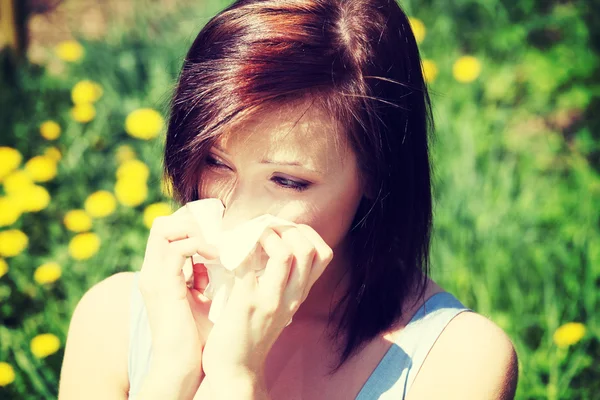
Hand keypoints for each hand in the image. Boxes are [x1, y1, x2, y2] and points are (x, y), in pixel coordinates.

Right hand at [137, 205, 217, 394]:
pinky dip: (200, 247)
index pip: (165, 232)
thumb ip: (199, 279)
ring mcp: (154, 277)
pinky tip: (218, 258)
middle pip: (161, 225)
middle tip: (216, 236)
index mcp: (158, 275)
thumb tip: (211, 263)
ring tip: (218, 247)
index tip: (216, 233)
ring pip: (165, 229)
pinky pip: (178, 249)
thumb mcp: (198, 300)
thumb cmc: (194, 337)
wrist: (181, 365)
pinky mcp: (164, 285)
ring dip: (196, 232)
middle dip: (192, 223)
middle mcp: (151, 272)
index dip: (190, 226)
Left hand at [200, 224, 333, 382]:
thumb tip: (267, 245)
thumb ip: (279, 280)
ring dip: (266, 235)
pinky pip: (248, 264)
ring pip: (285, 253)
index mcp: (299, 293)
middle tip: (265, 230)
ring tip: (250, 238)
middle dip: (287, 228)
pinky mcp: (247, 303)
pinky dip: (239, 249)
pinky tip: (230, 251)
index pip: (324, 254)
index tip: (283, 230)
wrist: (236, 369)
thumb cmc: (250, 333)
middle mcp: (292, 296)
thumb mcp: (276, 305)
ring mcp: (271, 299)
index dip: (306, 233)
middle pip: (309, 249)